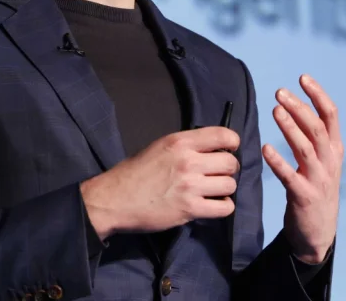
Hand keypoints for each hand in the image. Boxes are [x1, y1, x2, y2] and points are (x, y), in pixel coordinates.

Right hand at [80, 127, 240, 239]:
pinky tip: (212, 205)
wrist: (114, 200)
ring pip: (230, 186)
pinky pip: (224, 208)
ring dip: (224, 190)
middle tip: (217, 175)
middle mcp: (188, 161)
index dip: (232, 143)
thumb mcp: (158, 147)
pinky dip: (222, 207)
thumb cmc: (134, 172)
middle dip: (228, 170)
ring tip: (213, 192)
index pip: (223, 135)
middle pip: (230, 163)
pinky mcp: (190, 209)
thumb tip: (211, 149)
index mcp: (180, 142)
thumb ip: (185, 146)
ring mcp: (190, 186)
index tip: (228, 150)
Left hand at [262, 74, 342, 264]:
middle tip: (280, 92)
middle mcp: (330, 162)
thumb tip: (296, 106)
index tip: (302, 77)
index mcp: (334, 150)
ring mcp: (319, 180)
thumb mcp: (322, 161)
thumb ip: (313, 137)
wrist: (318, 232)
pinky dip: (278, 162)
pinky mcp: (304, 197)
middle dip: (300, 108)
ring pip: (307, 148)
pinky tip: (265, 149)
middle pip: (317, 128)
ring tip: (276, 110)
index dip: (318, 95)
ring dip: (291, 128)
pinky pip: (290, 176)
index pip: (331, 116)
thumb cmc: (315, 190)